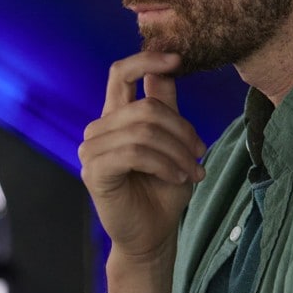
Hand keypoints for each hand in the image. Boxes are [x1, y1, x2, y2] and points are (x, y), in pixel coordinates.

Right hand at [77, 52, 205, 260]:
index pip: (120, 73)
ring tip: (193, 171)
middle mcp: (99, 129)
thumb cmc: (162, 190)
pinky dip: (164, 164)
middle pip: (146, 107)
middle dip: (182, 129)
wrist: (152, 234)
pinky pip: (134, 153)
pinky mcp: (94, 171)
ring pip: (143, 130)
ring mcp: (92, 150)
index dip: (146, 59)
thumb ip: (166, 108)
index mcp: (116, 117)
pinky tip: (177, 178)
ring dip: (177, 152)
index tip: (178, 58)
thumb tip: (166, 69)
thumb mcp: (173, 143)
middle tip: (201, 154)